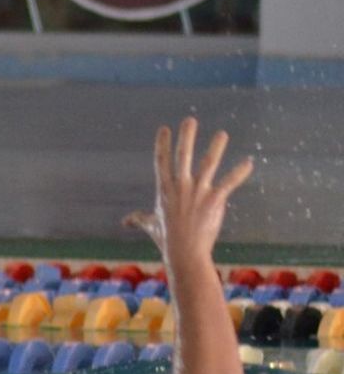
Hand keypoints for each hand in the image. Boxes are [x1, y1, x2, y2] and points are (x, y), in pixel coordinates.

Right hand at [124, 117, 252, 262]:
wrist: (184, 253)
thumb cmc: (166, 240)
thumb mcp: (150, 226)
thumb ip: (138, 218)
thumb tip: (125, 221)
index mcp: (164, 190)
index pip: (161, 162)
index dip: (162, 144)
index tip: (165, 129)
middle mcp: (180, 187)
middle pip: (183, 156)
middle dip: (186, 137)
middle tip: (190, 120)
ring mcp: (197, 193)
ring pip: (208, 164)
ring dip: (216, 147)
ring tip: (222, 134)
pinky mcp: (214, 200)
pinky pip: (229, 182)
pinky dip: (240, 172)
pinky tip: (249, 162)